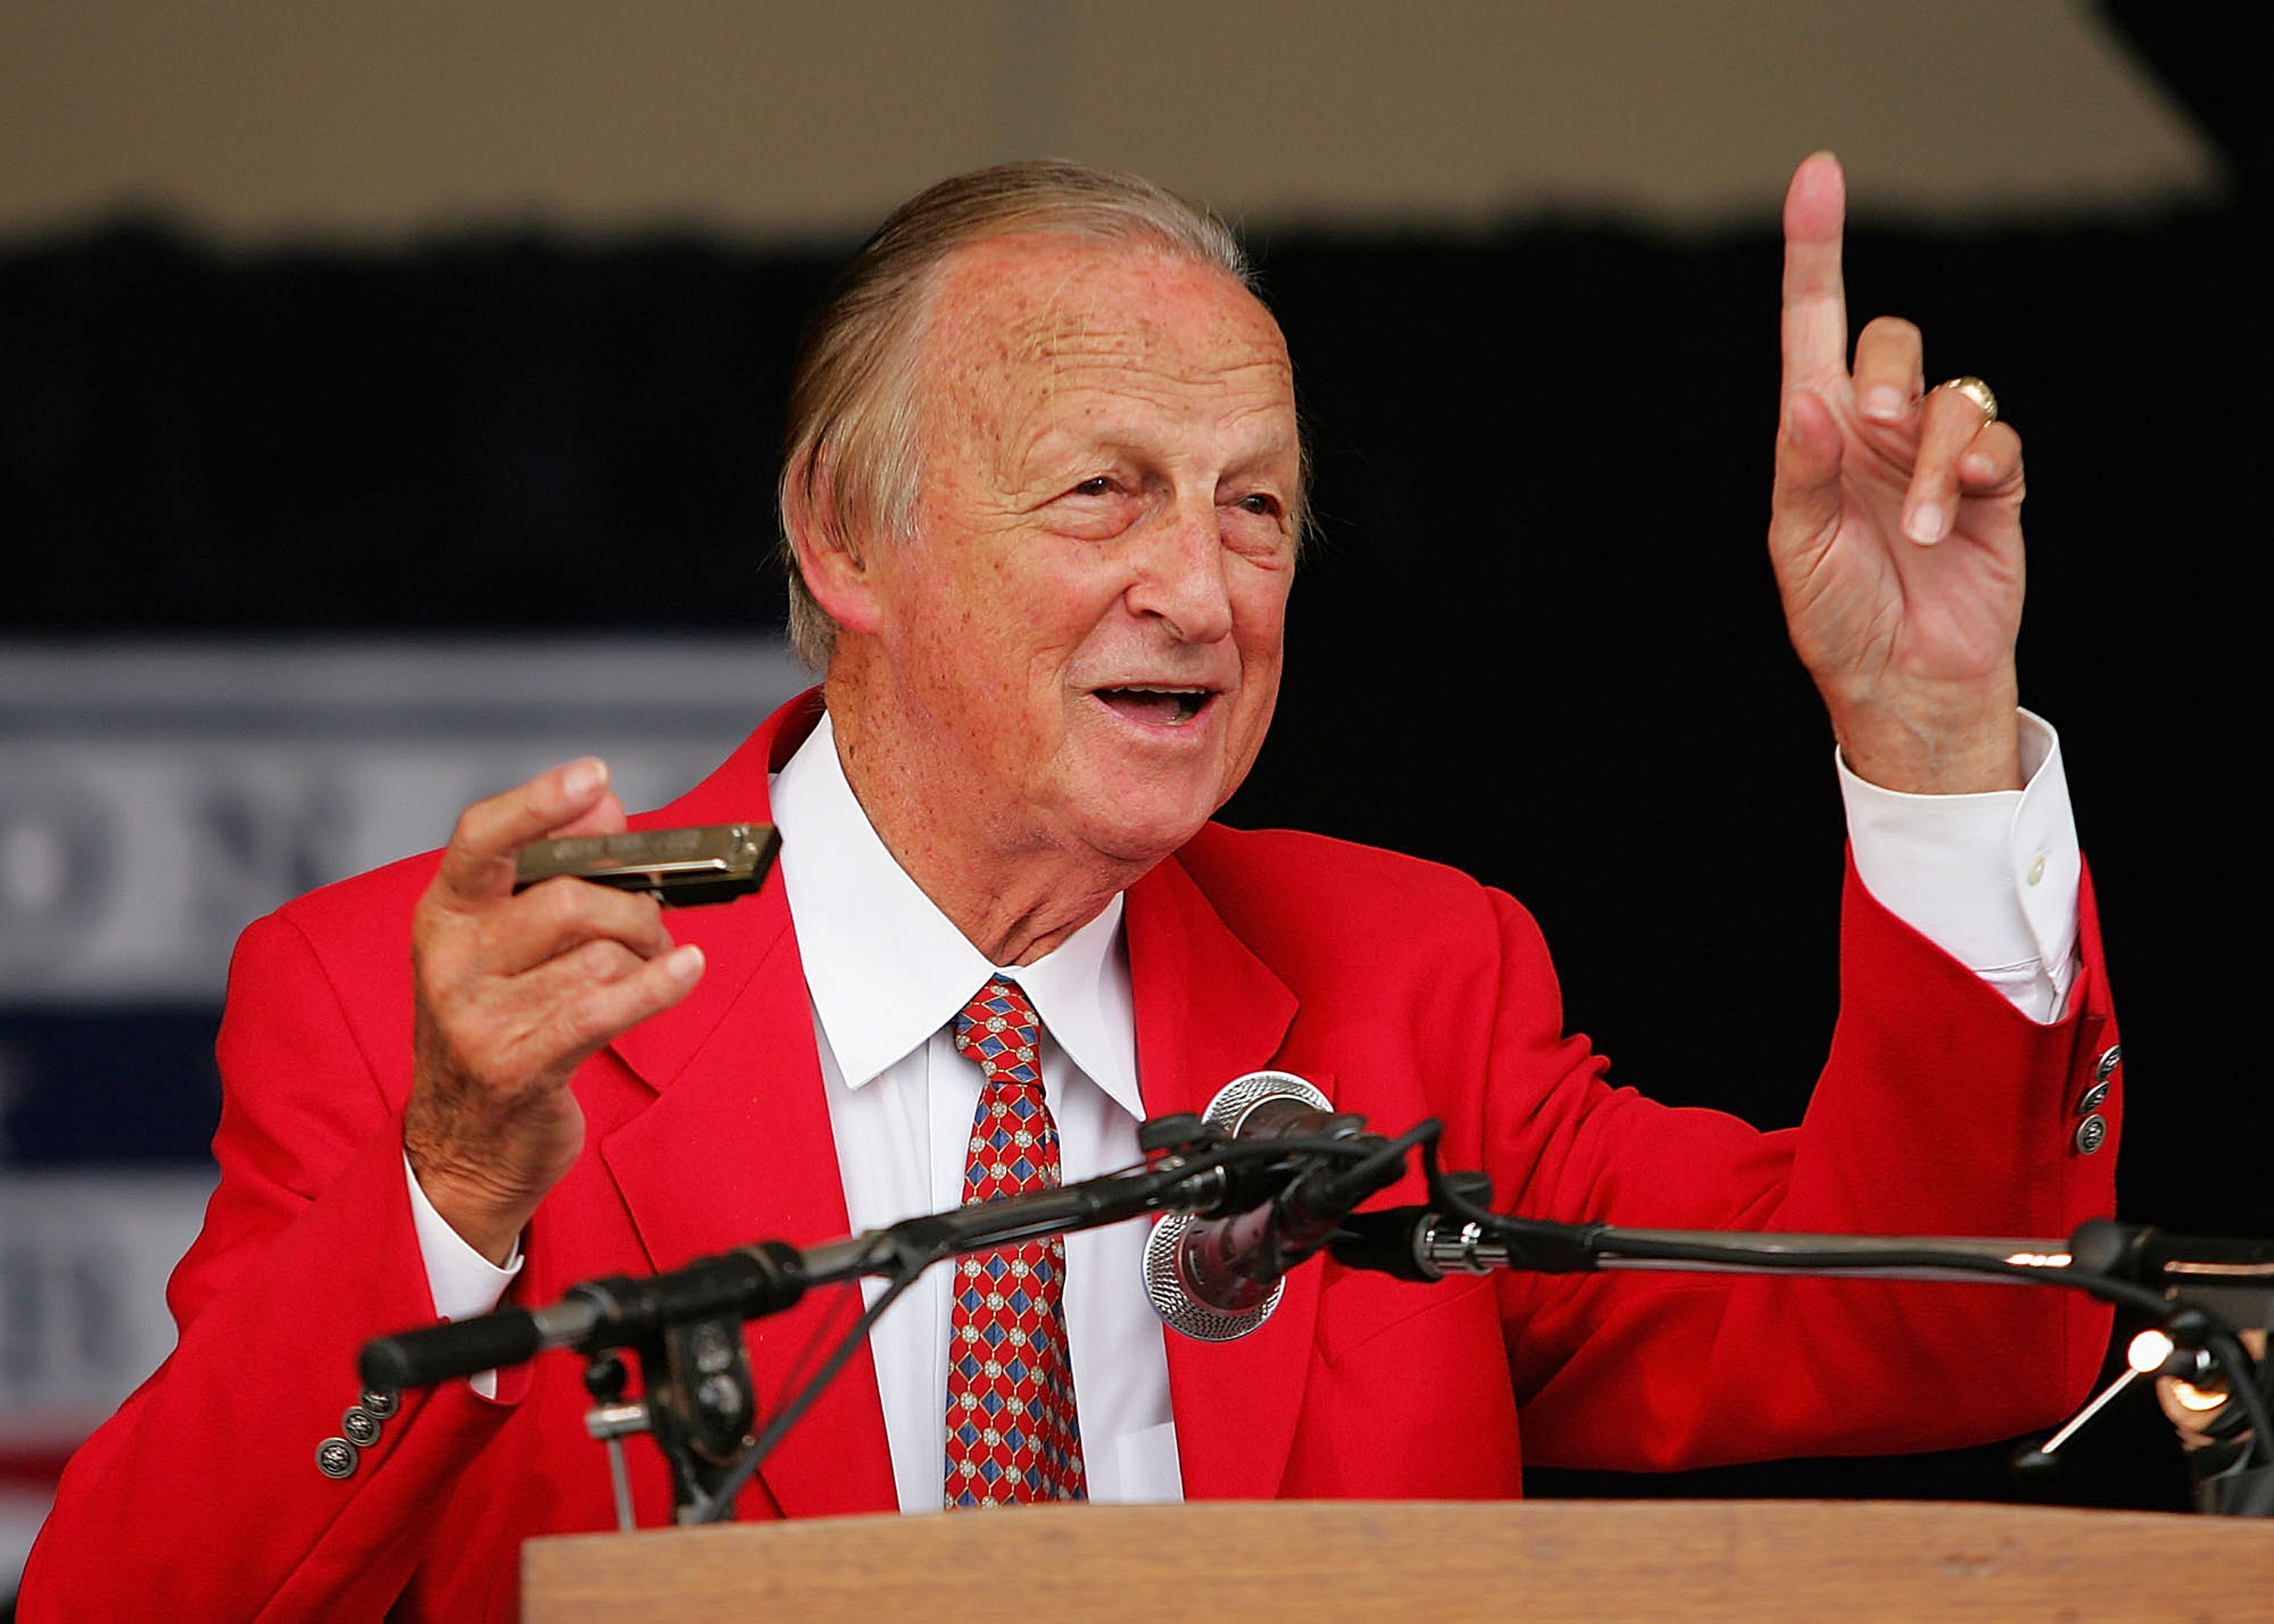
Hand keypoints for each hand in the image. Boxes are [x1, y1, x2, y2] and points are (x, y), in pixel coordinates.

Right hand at [403, 759, 704, 1263]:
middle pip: (568, 900)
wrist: (463, 1147)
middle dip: (632, 910)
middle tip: (653, 927)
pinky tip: (687, 971)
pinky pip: (605, 1006)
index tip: (594, 776)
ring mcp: (476, 1017)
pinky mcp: (515, 1065)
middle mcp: (451, 960)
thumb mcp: (508, 945)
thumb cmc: (500, 1029)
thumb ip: (554, 870)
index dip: (540, 802)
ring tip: (646, 974)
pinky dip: (659, 985)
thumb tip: (605, 803)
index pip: (484, 838)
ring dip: (643, 961)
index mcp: (445, 915)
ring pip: (598, 956)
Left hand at [1769, 152, 2026, 794]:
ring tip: (1915, 526)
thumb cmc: (1837, 619)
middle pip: (1890, 338)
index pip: (1808, 325)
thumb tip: (1809, 396)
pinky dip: (1975, 469)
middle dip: (1885, 372)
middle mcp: (1874, 430)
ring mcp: (1934, 452)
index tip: (1819, 172)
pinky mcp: (1992, 482)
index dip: (1814, 247)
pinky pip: (1996, 436)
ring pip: (1949, 391)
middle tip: (1871, 425)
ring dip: (1931, 452)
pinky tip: (1954, 518)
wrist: (1905, 684)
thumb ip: (1803, 469)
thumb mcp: (1799, 548)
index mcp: (1813, 435)